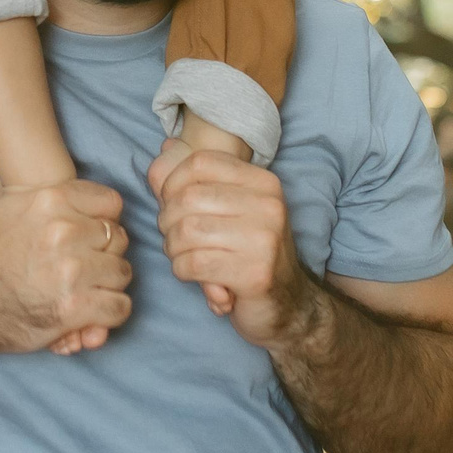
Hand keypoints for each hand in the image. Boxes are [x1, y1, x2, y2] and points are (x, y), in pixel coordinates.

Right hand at [0, 178, 132, 355]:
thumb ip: (23, 182)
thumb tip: (37, 164)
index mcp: (51, 200)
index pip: (111, 204)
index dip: (105, 221)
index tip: (92, 235)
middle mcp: (64, 231)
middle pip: (119, 239)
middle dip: (106, 254)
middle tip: (87, 265)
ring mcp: (73, 271)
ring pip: (122, 272)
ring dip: (108, 285)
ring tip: (88, 289)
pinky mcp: (75, 308)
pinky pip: (119, 306)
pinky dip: (109, 314)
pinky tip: (92, 313)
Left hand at [152, 150, 318, 351]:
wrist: (288, 305)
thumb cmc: (250, 254)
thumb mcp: (233, 211)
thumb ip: (198, 182)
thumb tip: (165, 147)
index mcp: (264, 183)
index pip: (201, 162)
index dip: (172, 183)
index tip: (170, 205)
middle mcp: (269, 206)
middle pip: (188, 197)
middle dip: (167, 220)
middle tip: (173, 237)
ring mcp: (265, 239)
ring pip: (187, 231)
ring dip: (173, 248)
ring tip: (182, 256)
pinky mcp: (255, 273)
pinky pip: (194, 263)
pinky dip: (182, 270)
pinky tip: (191, 273)